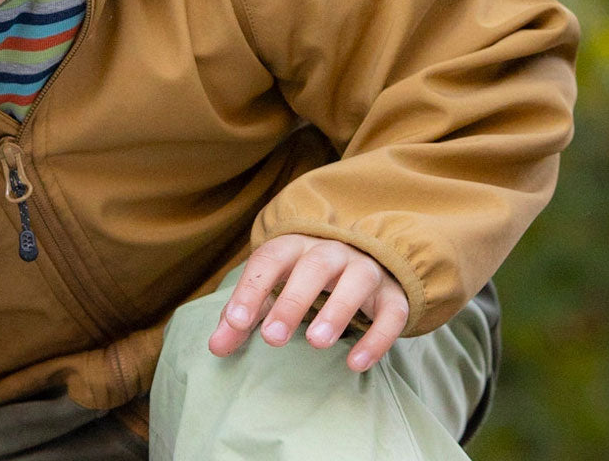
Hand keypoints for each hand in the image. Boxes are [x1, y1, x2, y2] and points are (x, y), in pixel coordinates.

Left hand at [207, 234, 408, 370]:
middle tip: (272, 339)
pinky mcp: (393, 295)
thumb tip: (215, 348)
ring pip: (356, 280)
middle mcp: (331, 251)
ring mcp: (365, 269)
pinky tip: (355, 364)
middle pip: (313, 266)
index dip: (252, 288)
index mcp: (295, 246)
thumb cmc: (304, 280)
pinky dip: (377, 338)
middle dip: (291, 301)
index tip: (236, 322)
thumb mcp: (273, 290)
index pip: (270, 258)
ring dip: (336, 310)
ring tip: (315, 343)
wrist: (364, 260)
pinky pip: (391, 312)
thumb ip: (244, 317)